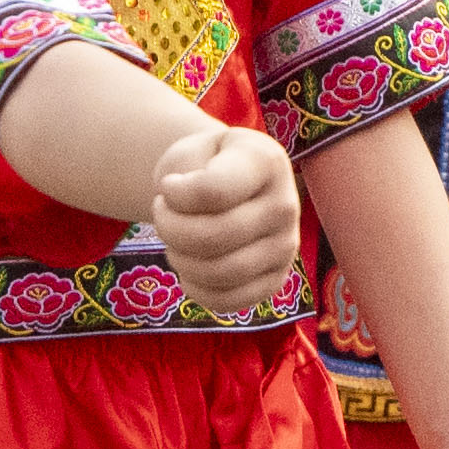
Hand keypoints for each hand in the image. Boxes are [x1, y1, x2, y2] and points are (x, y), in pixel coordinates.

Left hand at [146, 122, 301, 317]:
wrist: (223, 185)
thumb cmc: (204, 164)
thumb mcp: (192, 147)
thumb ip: (185, 168)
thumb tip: (182, 201)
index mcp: (266, 162)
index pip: (212, 192)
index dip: (174, 194)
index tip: (168, 186)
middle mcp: (285, 205)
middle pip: (213, 237)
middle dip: (169, 228)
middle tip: (162, 214)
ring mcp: (285, 246)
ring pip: (219, 272)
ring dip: (180, 259)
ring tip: (175, 239)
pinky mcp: (275, 279)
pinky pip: (228, 301)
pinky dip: (196, 288)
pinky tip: (188, 267)